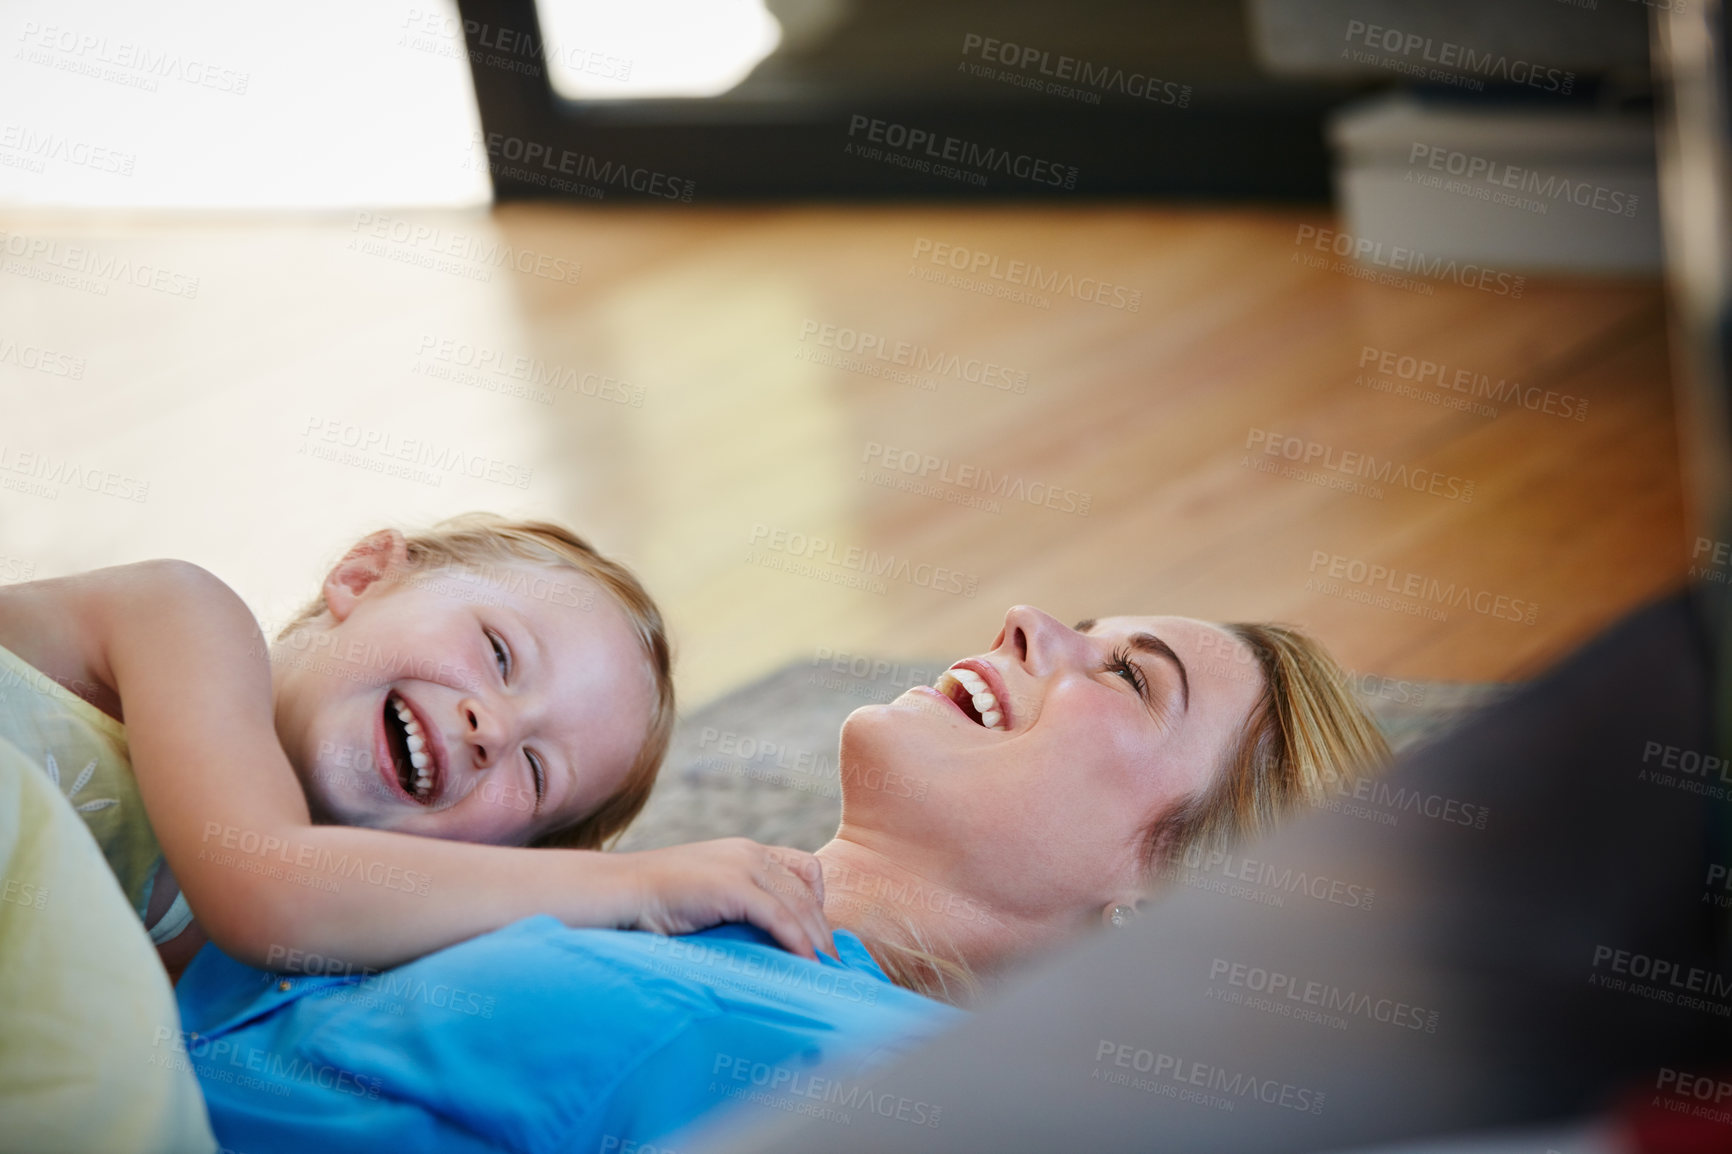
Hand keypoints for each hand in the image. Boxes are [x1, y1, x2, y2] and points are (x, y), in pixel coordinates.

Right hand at [618, 838, 834, 959]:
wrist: (616, 892)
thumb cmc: (650, 904)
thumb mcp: (701, 897)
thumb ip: (731, 908)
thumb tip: (755, 944)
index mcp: (743, 851)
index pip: (803, 871)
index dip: (817, 904)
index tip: (818, 939)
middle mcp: (749, 852)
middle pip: (806, 893)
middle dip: (823, 931)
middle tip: (833, 967)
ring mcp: (742, 865)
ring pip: (799, 906)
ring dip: (817, 943)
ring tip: (827, 975)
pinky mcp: (733, 886)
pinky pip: (780, 919)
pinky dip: (798, 944)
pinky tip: (807, 966)